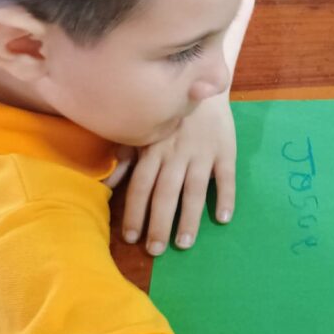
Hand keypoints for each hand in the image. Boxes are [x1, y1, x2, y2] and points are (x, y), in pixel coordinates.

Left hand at [120, 94, 236, 254]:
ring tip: (184, 243)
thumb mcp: (144, 130)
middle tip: (155, 251)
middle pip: (166, 193)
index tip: (132, 238)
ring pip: (194, 190)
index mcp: (154, 150)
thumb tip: (107, 184)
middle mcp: (176, 154)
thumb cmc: (170, 112)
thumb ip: (126, 156)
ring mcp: (203, 153)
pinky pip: (226, 177)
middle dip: (159, 223)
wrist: (204, 83)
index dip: (136, 212)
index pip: (142, 186)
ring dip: (189, 219)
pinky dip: (226, 197)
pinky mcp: (226, 151)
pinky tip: (223, 219)